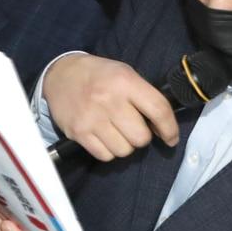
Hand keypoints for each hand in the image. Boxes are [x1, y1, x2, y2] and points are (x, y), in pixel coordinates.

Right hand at [42, 53, 178, 160]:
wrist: (61, 75)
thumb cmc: (99, 76)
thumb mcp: (124, 74)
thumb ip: (144, 96)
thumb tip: (162, 127)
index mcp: (125, 81)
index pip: (158, 109)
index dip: (170, 128)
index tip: (171, 138)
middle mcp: (109, 100)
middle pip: (141, 138)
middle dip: (141, 136)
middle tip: (132, 128)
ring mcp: (92, 118)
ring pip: (124, 150)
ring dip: (124, 145)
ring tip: (115, 131)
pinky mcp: (78, 132)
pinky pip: (105, 156)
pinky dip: (108, 151)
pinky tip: (103, 136)